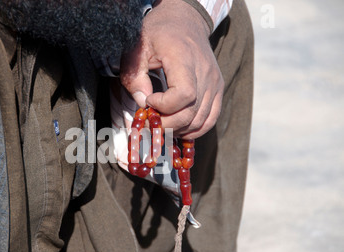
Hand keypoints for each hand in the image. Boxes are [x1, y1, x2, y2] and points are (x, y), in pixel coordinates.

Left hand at [120, 0, 223, 139]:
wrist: (185, 21)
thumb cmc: (158, 33)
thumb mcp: (137, 48)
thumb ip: (135, 76)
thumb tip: (142, 103)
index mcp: (185, 58)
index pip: (184, 94)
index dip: (164, 106)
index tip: (149, 100)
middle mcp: (205, 71)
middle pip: (191, 113)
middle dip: (166, 124)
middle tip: (149, 121)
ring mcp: (214, 82)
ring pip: (200, 120)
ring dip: (178, 129)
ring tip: (161, 124)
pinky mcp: (218, 89)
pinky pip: (210, 119)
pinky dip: (194, 129)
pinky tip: (178, 128)